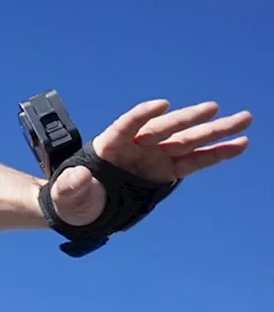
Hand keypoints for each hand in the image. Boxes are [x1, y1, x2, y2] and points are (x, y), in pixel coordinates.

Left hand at [50, 100, 251, 225]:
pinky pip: (195, 160)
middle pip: (165, 128)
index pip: (127, 125)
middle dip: (188, 119)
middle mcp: (136, 145)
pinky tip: (240, 144)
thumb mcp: (67, 193)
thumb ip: (73, 184)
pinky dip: (216, 153)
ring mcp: (154, 156)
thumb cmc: (72, 196)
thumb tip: (80, 177)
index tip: (161, 105)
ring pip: (188, 140)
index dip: (143, 114)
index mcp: (109, 144)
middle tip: (213, 108)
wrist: (82, 207)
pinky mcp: (167, 171)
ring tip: (244, 119)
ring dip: (215, 131)